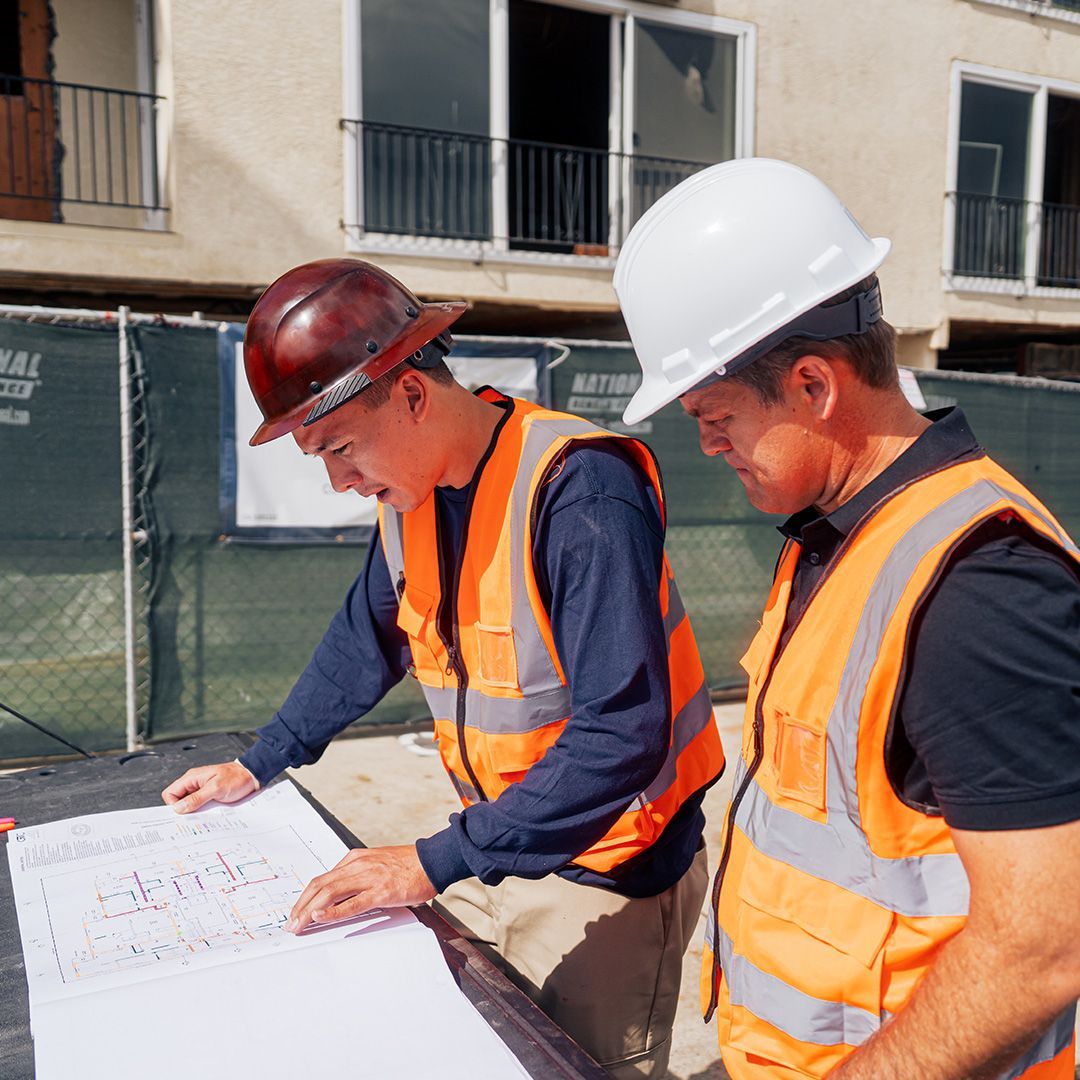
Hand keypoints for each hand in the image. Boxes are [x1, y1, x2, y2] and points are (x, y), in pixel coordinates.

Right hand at [161, 760, 258, 812]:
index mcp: (191, 778)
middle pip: (177, 800)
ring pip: (188, 804)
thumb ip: (197, 798)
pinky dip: (202, 811)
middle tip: (193, 818)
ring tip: (204, 815)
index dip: (173, 805)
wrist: (252, 775)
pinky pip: (199, 805)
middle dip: (183, 810)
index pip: (170, 793)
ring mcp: (201, 790)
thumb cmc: (236, 778)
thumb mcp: (216, 788)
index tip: (184, 813)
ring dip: (194, 811)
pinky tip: (209, 814)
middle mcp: (194, 784)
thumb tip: (178, 808)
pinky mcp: (208, 795)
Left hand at [286, 845, 435, 932]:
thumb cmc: (408, 865)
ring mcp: (369, 877)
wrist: (432, 860)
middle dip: (301, 906)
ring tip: (298, 926)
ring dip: (310, 911)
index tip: (297, 912)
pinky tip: (320, 918)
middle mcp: (358, 865)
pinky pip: (352, 903)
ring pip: (330, 893)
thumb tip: (342, 895)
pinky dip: (333, 911)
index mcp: (355, 858)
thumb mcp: (377, 863)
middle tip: (290, 924)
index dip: (305, 897)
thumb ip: (359, 875)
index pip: (322, 878)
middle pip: (320, 885)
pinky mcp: (381, 891)